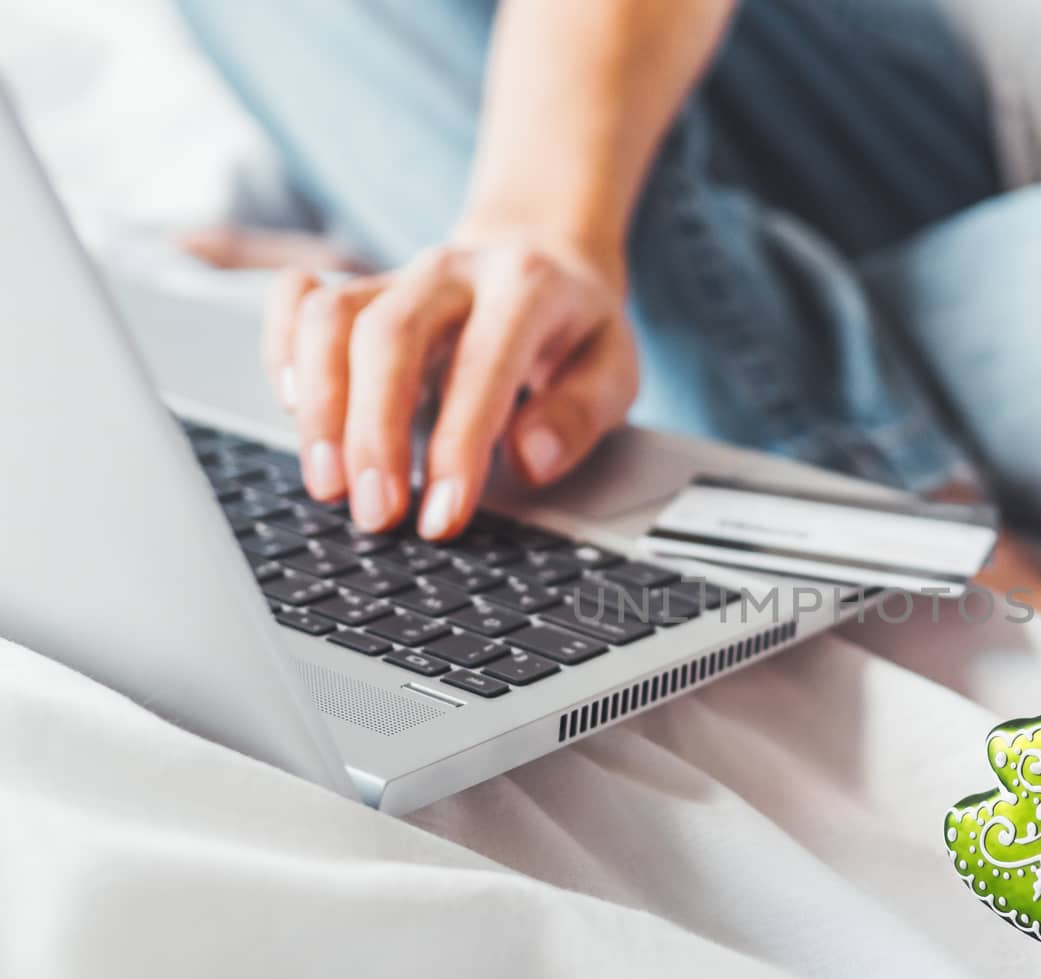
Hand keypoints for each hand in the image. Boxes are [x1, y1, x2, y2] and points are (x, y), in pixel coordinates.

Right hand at [265, 232, 637, 538]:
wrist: (543, 252)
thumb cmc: (576, 328)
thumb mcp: (613, 369)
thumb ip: (579, 415)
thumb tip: (529, 461)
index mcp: (526, 289)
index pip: (481, 367)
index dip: (456, 447)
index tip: (441, 518)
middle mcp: (452, 272)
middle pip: (387, 336)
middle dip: (373, 434)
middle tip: (374, 514)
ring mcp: (396, 274)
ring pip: (330, 317)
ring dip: (318, 406)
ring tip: (328, 485)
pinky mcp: (356, 286)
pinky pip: (295, 298)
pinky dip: (280, 350)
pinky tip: (290, 410)